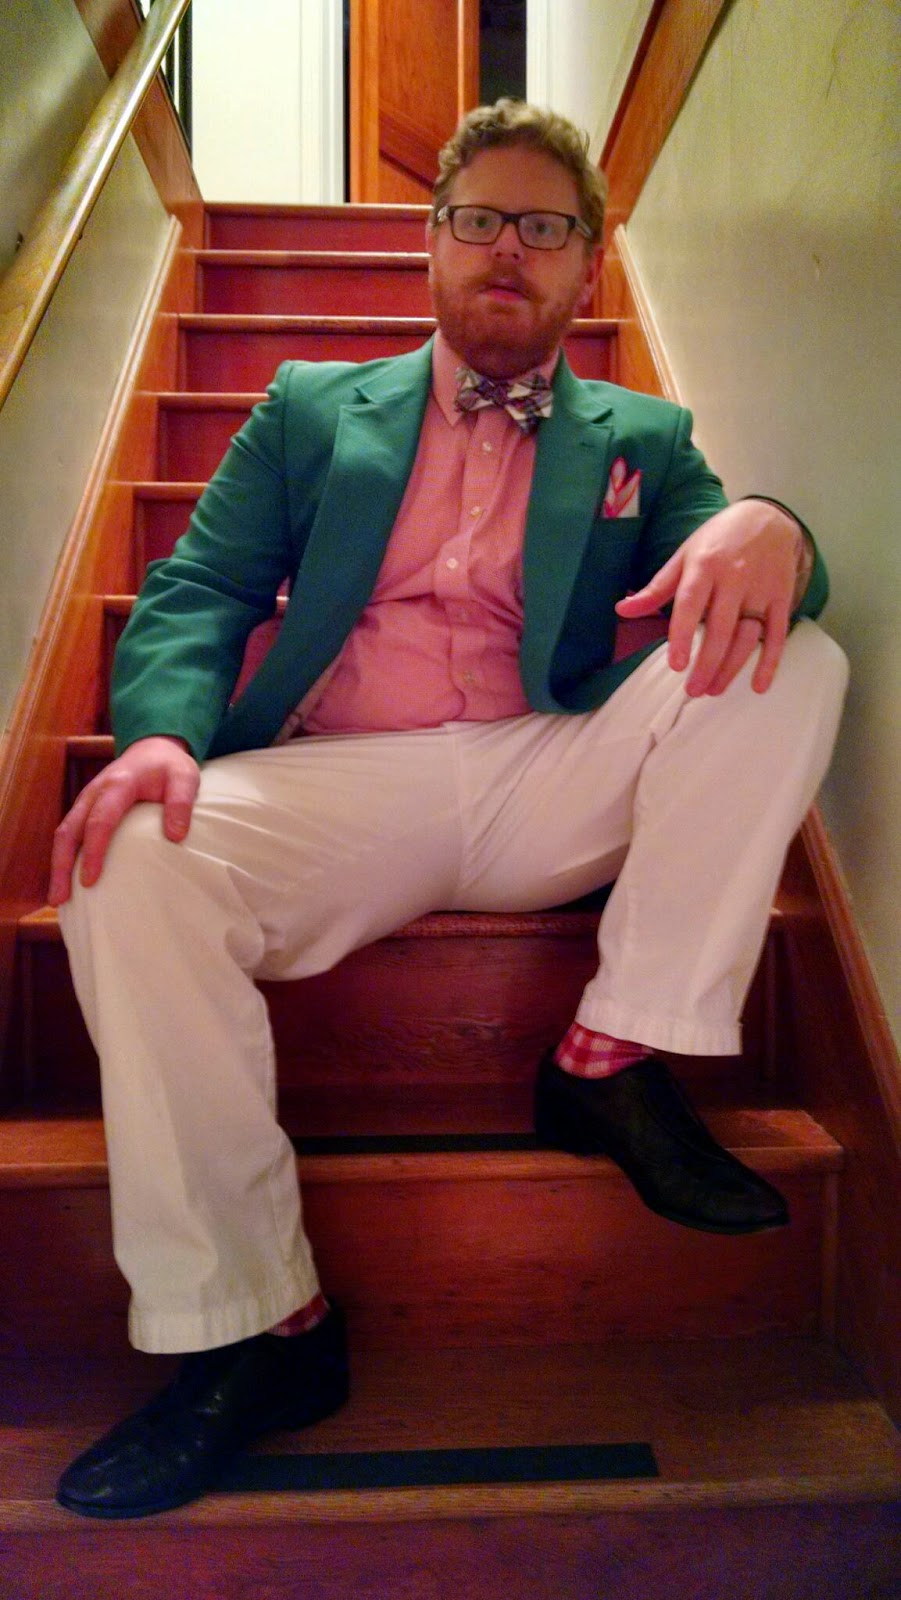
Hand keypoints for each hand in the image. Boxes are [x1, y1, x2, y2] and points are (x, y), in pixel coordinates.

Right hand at [49, 736, 199, 906]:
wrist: (153, 747)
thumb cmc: (170, 767)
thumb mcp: (185, 778)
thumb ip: (181, 803)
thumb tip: (174, 836)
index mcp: (118, 784)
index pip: (100, 821)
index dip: (94, 851)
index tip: (89, 880)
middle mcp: (95, 792)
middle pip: (70, 830)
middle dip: (62, 866)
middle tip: (60, 899)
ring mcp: (87, 800)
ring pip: (64, 833)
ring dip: (58, 865)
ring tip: (58, 899)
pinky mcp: (86, 808)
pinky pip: (70, 833)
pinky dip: (64, 857)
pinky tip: (68, 881)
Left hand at [615, 500, 802, 696]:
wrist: (768, 517)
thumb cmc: (717, 540)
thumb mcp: (684, 555)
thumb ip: (657, 588)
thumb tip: (622, 610)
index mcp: (704, 565)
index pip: (690, 604)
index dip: (682, 636)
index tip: (676, 665)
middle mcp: (734, 577)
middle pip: (721, 628)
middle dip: (707, 664)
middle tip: (693, 691)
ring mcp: (761, 588)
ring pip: (747, 636)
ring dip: (731, 668)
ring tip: (714, 690)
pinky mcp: (782, 597)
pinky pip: (777, 634)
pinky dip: (770, 662)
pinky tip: (758, 686)